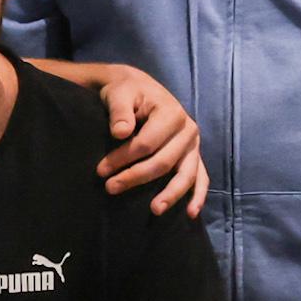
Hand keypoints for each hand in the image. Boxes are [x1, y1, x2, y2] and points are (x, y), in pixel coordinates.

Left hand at [81, 63, 208, 216]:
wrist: (138, 87)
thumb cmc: (126, 91)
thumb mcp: (120, 94)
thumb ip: (120, 111)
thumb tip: (120, 132)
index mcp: (172, 114)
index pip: (146, 144)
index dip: (123, 158)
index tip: (100, 170)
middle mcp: (188, 130)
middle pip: (164, 162)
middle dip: (136, 177)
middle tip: (110, 188)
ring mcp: (193, 145)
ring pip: (186, 174)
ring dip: (171, 194)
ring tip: (154, 210)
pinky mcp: (194, 155)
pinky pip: (200, 177)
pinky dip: (198, 195)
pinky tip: (191, 213)